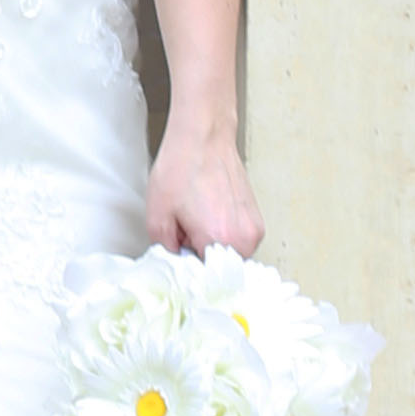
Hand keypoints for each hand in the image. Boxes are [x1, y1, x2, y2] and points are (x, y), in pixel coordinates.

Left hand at [147, 123, 261, 257]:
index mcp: (219, 239)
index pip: (202, 278)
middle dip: (199, 254)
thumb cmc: (181, 167)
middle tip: (185, 229)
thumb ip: (164, 249)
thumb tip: (174, 262)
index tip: (179, 253)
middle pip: (217, 268)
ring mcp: (254, 229)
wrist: (203, 137)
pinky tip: (209, 212)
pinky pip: (238, 240)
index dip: (186, 266)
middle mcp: (244, 238)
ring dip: (212, 244)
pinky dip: (223, 233)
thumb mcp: (157, 214)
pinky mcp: (257, 220)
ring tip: (198, 217)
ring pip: (229, 255)